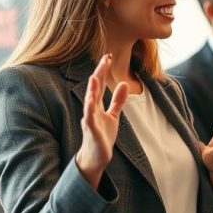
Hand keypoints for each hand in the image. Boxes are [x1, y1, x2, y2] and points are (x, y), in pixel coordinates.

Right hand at [75, 54, 128, 188]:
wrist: (97, 156)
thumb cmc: (103, 135)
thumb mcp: (113, 116)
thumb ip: (117, 101)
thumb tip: (124, 83)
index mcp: (97, 105)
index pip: (100, 84)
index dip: (103, 71)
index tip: (108, 56)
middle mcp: (91, 109)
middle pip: (95, 88)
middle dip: (99, 74)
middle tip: (104, 58)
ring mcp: (90, 119)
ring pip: (89, 101)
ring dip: (92, 89)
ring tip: (94, 76)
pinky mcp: (91, 130)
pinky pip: (89, 118)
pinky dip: (89, 108)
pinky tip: (90, 100)